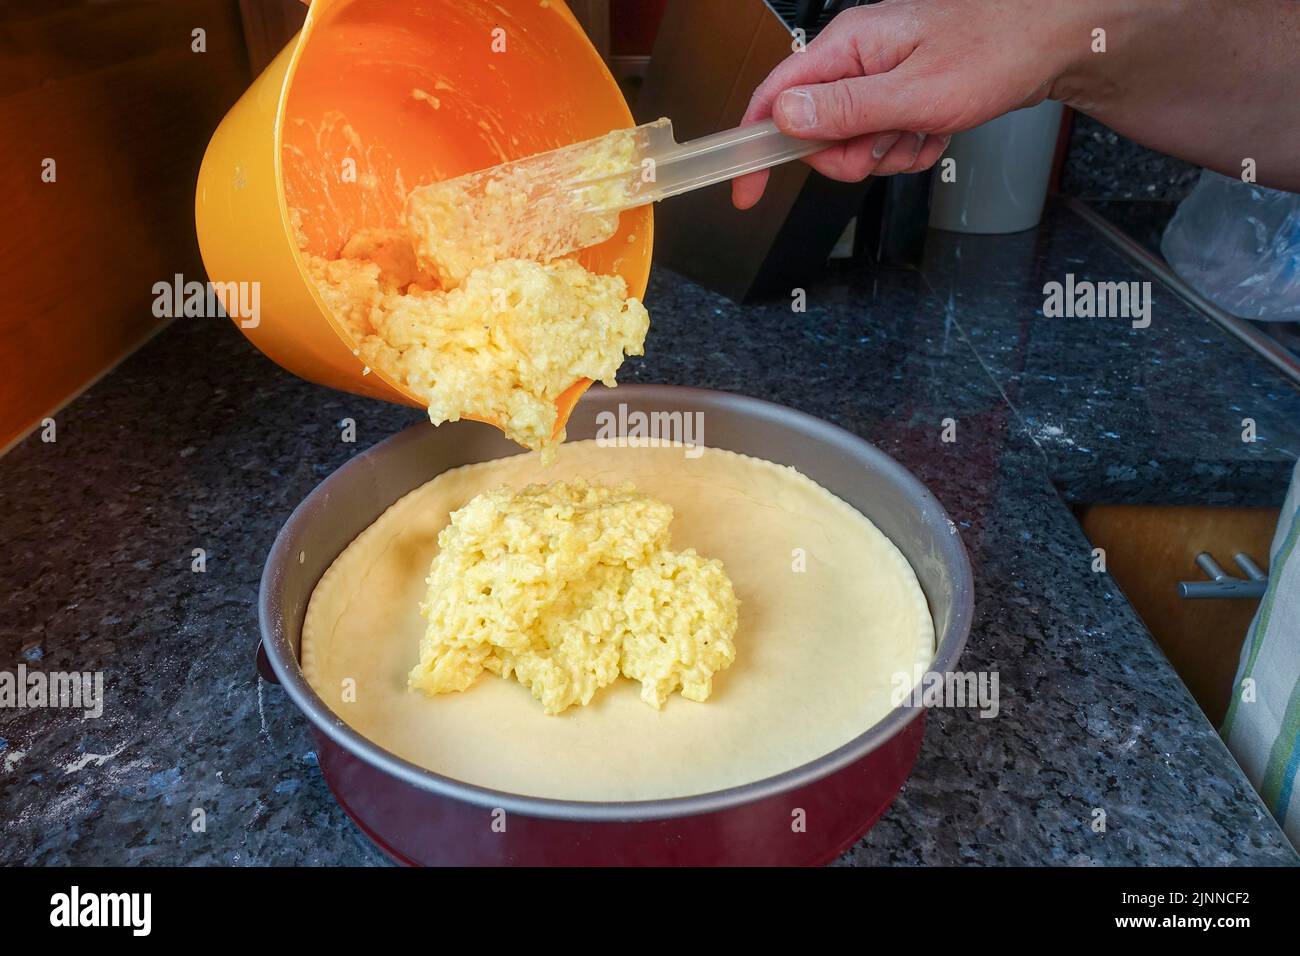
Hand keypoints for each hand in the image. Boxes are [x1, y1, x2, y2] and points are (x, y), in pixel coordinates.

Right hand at [732, 0, 1083, 208]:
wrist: (1052, 37)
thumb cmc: (996, 50)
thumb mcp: (916, 93)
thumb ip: (845, 108)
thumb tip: (784, 117)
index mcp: (846, 47)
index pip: (773, 100)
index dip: (754, 149)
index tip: (747, 191)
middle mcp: (854, 59)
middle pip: (815, 134)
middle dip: (850, 156)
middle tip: (889, 146)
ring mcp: (877, 77)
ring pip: (853, 145)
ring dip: (888, 154)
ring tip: (925, 131)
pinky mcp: (899, 94)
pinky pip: (885, 143)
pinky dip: (910, 149)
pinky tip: (937, 131)